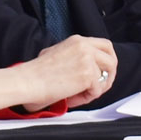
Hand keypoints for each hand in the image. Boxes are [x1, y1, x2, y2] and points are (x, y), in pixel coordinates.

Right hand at [0, 35, 117, 115]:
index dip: (107, 61)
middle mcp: (84, 46)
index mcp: (77, 40)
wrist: (28, 81)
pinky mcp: (88, 74)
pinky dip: (86, 98)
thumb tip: (86, 68)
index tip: (102, 73)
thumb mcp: (56, 53)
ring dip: (95, 89)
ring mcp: (87, 59)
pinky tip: (71, 97)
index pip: (104, 46)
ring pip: (106, 77)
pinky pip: (97, 90)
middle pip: (112, 59)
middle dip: (110, 75)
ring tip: (78, 94)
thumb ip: (74, 56)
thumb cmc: (36, 72)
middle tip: (100, 86)